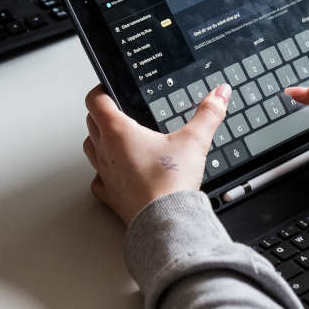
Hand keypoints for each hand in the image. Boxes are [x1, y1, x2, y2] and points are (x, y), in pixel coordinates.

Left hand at [83, 83, 231, 224]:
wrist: (165, 222)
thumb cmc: (171, 183)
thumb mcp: (195, 140)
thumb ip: (208, 113)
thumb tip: (219, 94)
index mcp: (118, 132)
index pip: (96, 101)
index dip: (100, 89)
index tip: (108, 86)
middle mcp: (106, 151)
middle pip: (91, 123)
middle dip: (101, 112)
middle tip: (116, 109)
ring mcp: (105, 175)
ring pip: (90, 149)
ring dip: (97, 140)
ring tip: (113, 137)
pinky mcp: (110, 196)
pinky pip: (98, 180)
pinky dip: (102, 172)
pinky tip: (115, 172)